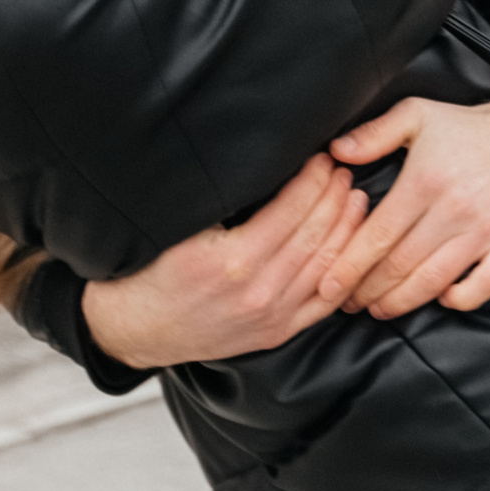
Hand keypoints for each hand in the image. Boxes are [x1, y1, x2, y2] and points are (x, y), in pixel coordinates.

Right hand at [79, 154, 368, 370]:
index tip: (322, 158)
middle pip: (315, 235)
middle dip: (335, 197)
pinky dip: (343, 273)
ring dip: (347, 229)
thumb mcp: (177, 228)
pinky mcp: (275, 333)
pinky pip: (324, 303)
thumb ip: (221, 201)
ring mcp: (270, 316)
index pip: (291, 210)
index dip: (313, 180)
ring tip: (356, 200)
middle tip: (345, 171)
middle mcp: (257, 291)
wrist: (134, 329)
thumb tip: (258, 161)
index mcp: (232, 260)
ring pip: (326, 266)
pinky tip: (353, 249)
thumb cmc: (149, 272)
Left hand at [322, 94, 489, 319]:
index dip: (349, 266)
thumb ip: (374, 133)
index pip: (378, 235)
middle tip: (347, 303)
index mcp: (425, 181)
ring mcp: (484, 232)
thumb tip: (336, 152)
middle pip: (401, 264)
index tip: (328, 285)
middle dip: (368, 290)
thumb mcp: (417, 115)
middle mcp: (454, 210)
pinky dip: (462, 299)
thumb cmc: (468, 129)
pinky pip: (485, 285)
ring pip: (435, 280)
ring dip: (403, 301)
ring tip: (380, 310)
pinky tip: (442, 299)